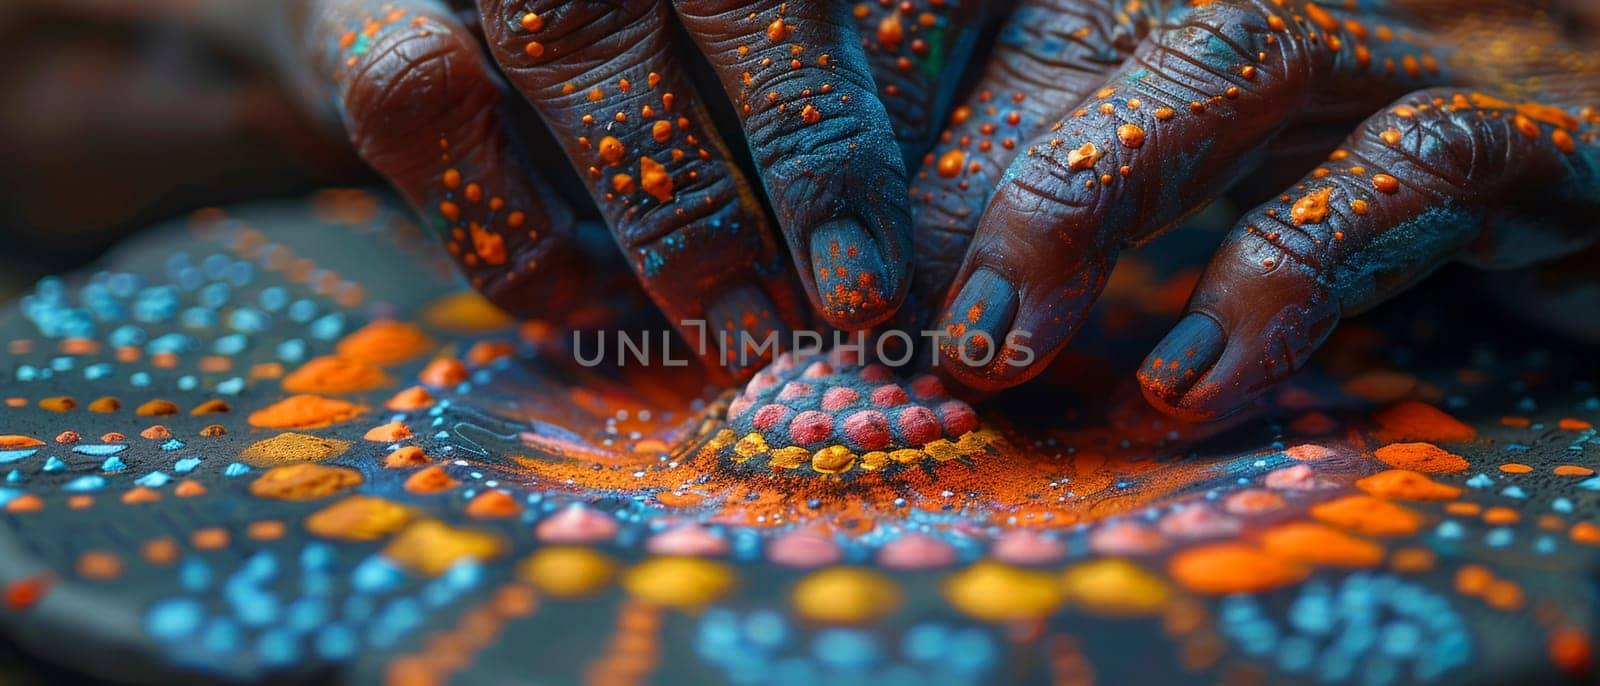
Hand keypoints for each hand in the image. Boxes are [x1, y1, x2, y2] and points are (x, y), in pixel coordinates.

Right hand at [300, 0, 997, 376]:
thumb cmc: (630, 51)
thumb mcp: (732, 63)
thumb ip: (816, 102)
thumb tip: (924, 256)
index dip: (861, 114)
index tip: (906, 240)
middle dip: (805, 147)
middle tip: (855, 297)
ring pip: (579, 41)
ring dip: (672, 206)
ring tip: (746, 333)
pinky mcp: (355, 13)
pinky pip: (425, 104)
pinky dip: (508, 228)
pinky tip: (576, 310)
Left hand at [910, 0, 1599, 418]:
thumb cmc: (1382, 233)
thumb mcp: (1210, 228)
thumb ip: (1090, 247)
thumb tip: (928, 324)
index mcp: (1199, 26)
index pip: (1026, 17)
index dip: (909, 110)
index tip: (828, 259)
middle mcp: (1297, 10)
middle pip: (1103, 15)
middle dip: (968, 167)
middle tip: (879, 317)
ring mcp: (1417, 55)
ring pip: (1237, 51)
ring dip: (1088, 196)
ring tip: (995, 350)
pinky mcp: (1539, 137)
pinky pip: (1408, 169)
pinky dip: (1280, 275)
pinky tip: (1191, 384)